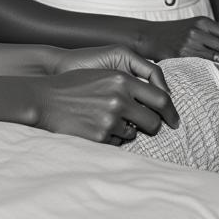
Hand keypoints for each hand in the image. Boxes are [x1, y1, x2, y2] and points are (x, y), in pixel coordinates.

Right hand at [35, 65, 178, 144]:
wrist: (45, 99)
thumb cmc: (73, 85)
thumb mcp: (102, 75)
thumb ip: (128, 84)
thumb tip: (157, 98)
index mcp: (121, 80)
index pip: (161, 98)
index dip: (171, 112)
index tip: (174, 120)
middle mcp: (119, 99)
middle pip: (153, 122)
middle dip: (150, 126)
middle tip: (141, 124)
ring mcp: (110, 119)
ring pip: (134, 134)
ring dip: (125, 130)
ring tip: (104, 120)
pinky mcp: (100, 137)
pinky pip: (117, 142)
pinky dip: (110, 138)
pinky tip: (94, 127)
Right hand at [146, 16, 218, 66]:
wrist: (151, 36)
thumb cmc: (175, 32)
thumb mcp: (193, 26)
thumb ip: (211, 32)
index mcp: (201, 22)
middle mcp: (196, 31)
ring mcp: (188, 44)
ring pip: (215, 55)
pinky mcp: (181, 55)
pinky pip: (202, 63)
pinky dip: (214, 67)